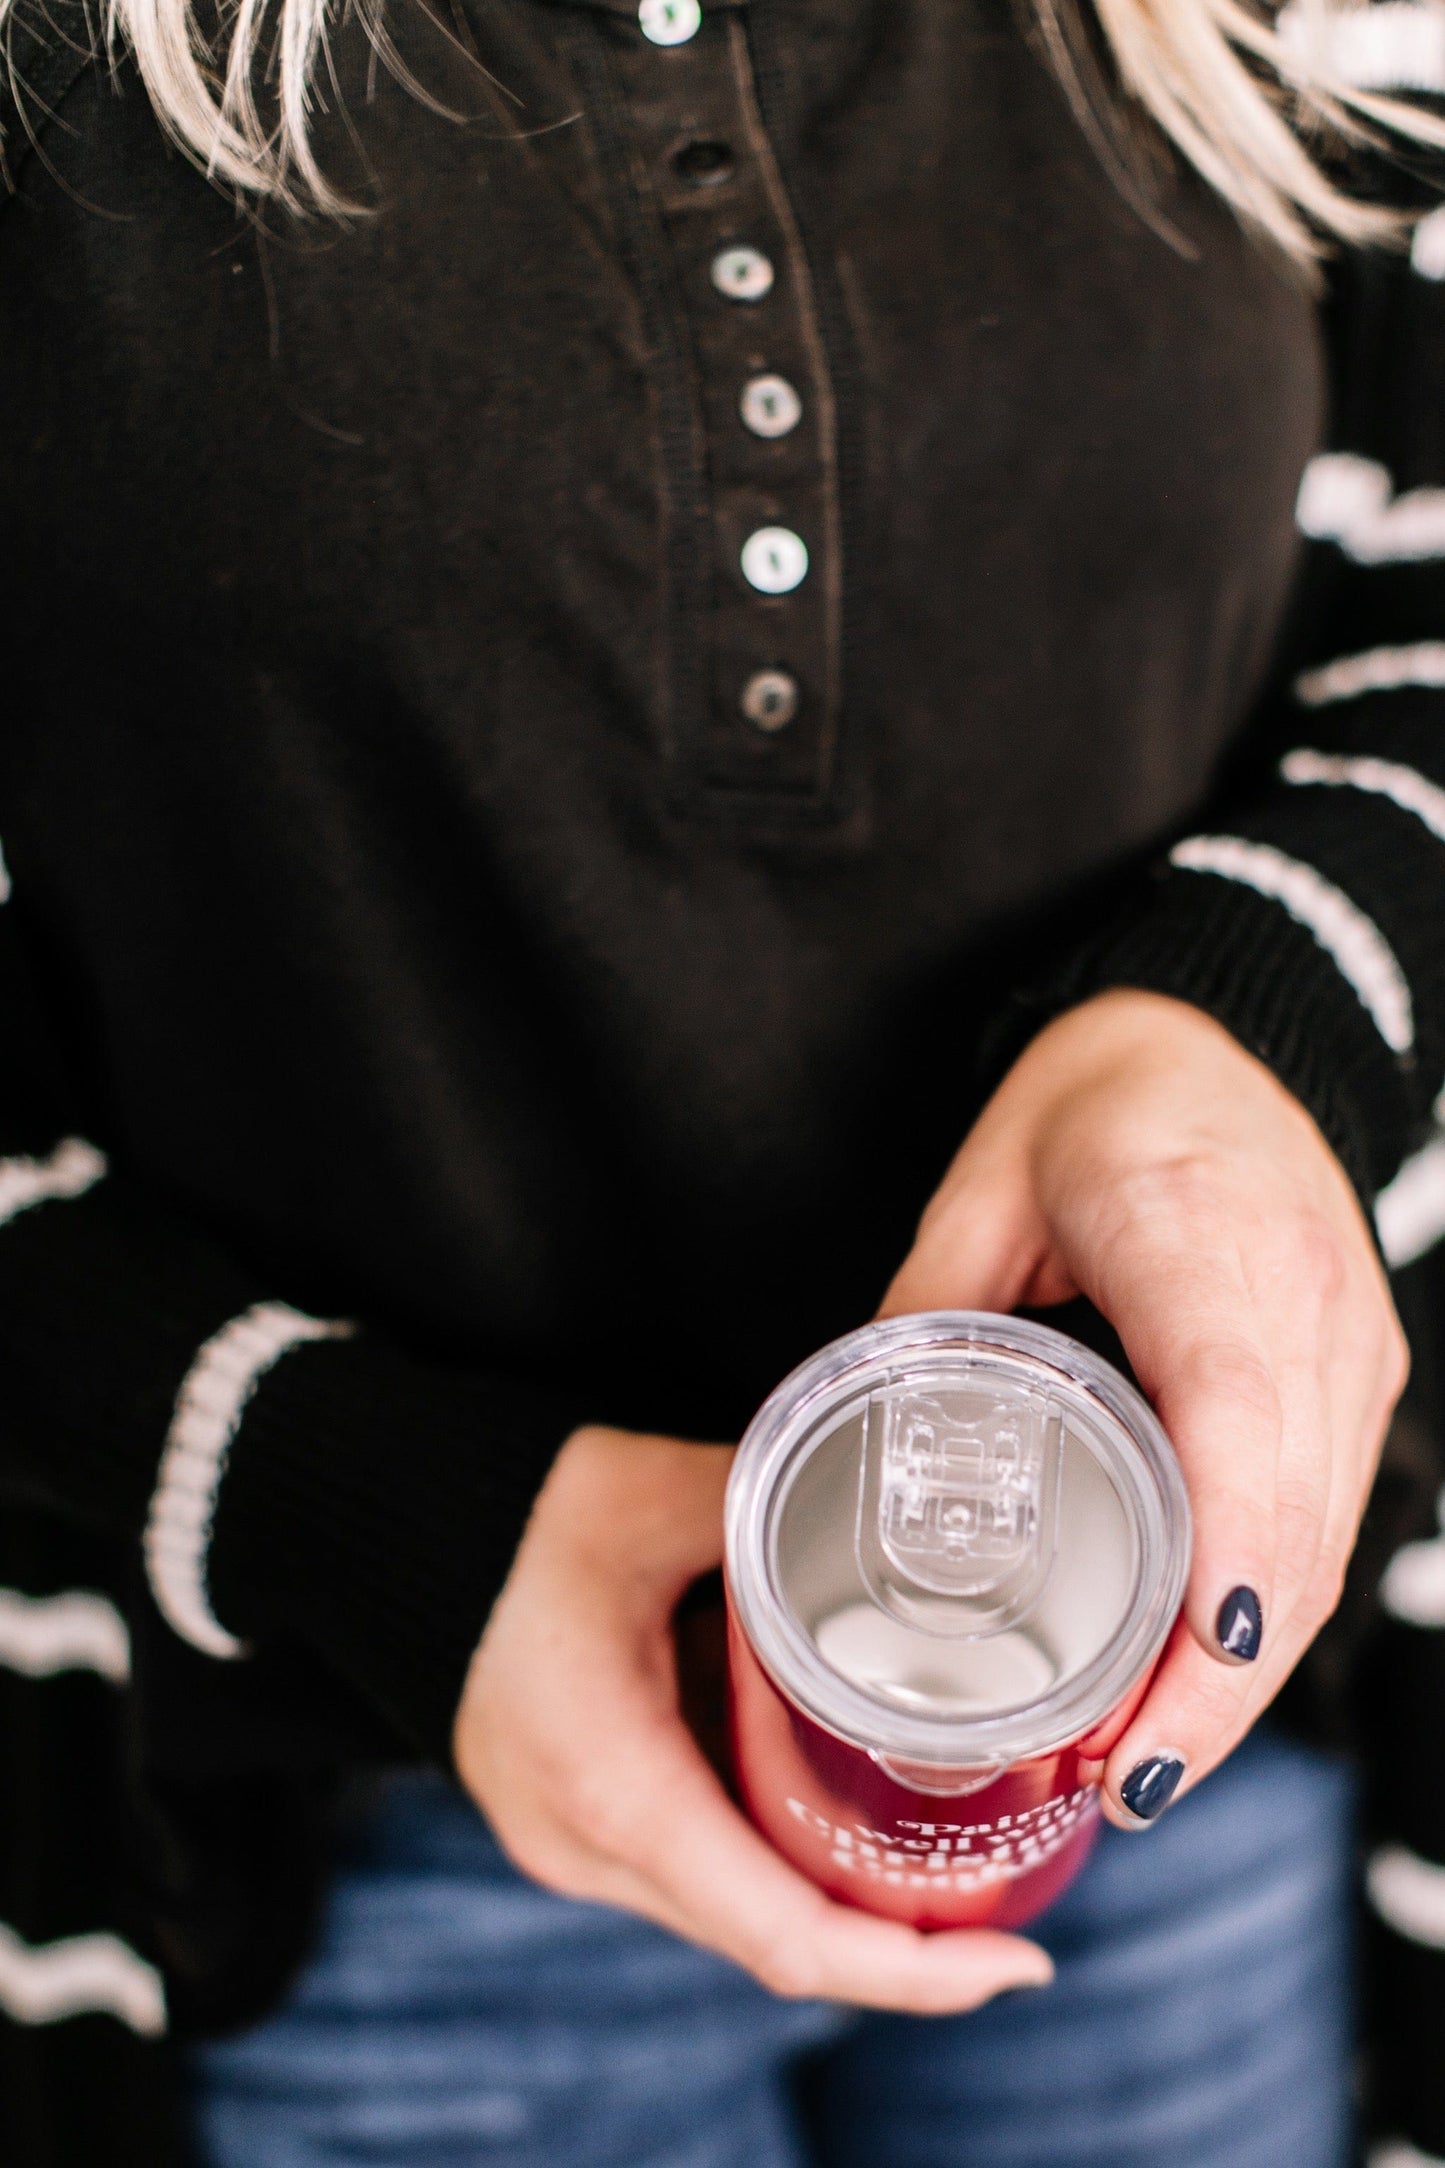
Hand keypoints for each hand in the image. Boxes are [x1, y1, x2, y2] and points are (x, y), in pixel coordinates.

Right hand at [454, 1423, 1053, 2007]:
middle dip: (898, 1955)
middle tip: (1013, 1927)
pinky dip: (782, 1874)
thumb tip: (896, 1507)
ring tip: (956, 1890)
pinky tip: (852, 1838)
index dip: (909, 1967)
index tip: (1016, 1960)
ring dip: (842, 1919)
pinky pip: (699, 1880)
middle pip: (770, 1943)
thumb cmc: (517, 1517)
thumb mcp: (660, 1499)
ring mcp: (572, 1849)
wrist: (395, 1537)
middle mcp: (586, 1845)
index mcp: (614, 1779)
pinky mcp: (575, 1828)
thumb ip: (783, 1515)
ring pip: (735, 1920)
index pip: (781, 1930)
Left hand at [882, 989, 1407, 1826]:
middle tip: (1118, 1780)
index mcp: (1198, 1235)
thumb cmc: (1100, 1096)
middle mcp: (1304, 1298)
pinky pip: (1328, 1517)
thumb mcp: (985, 1183)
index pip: (1238, 1413)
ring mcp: (1351, 1342)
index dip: (1226, 1550)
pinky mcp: (1358, 1373)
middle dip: (1219, 1681)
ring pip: (1324, 1545)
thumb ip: (926, 1310)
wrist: (1220, 1032)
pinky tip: (1199, 1680)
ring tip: (1143, 1764)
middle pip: (1293, 1524)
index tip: (1188, 1676)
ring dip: (1247, 1673)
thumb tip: (847, 1442)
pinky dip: (1269, 1612)